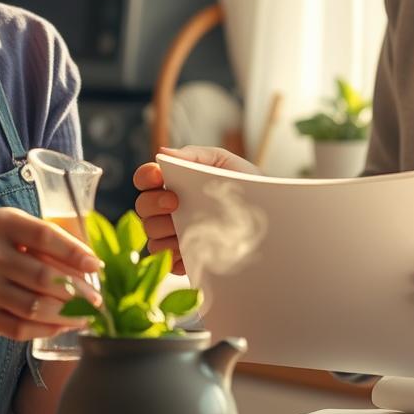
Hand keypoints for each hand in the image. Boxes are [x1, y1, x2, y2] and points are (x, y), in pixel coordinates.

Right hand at [0, 207, 102, 342]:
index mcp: (1, 223)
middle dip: (78, 292)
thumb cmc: (0, 244)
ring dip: (68, 315)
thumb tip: (92, 266)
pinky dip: (47, 329)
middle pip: (43, 277)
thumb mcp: (18, 228)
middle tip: (97, 299)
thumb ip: (51, 240)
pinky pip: (19, 328)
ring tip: (86, 315)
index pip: (44, 236)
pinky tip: (64, 325)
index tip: (96, 265)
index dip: (74, 252)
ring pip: (34, 308)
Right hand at [134, 145, 259, 273]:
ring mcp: (173, 234)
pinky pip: (165, 261)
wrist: (271, 215)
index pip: (145, 179)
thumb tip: (163, 152)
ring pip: (150, 235)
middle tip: (175, 202)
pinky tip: (192, 251)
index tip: (159, 176)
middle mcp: (167, 209)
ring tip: (189, 228)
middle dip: (153, 204)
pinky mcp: (182, 259)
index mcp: (173, 182)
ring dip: (163, 231)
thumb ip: (195, 156)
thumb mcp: (225, 163)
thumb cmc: (246, 185)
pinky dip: (173, 257)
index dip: (145, 177)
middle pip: (142, 208)